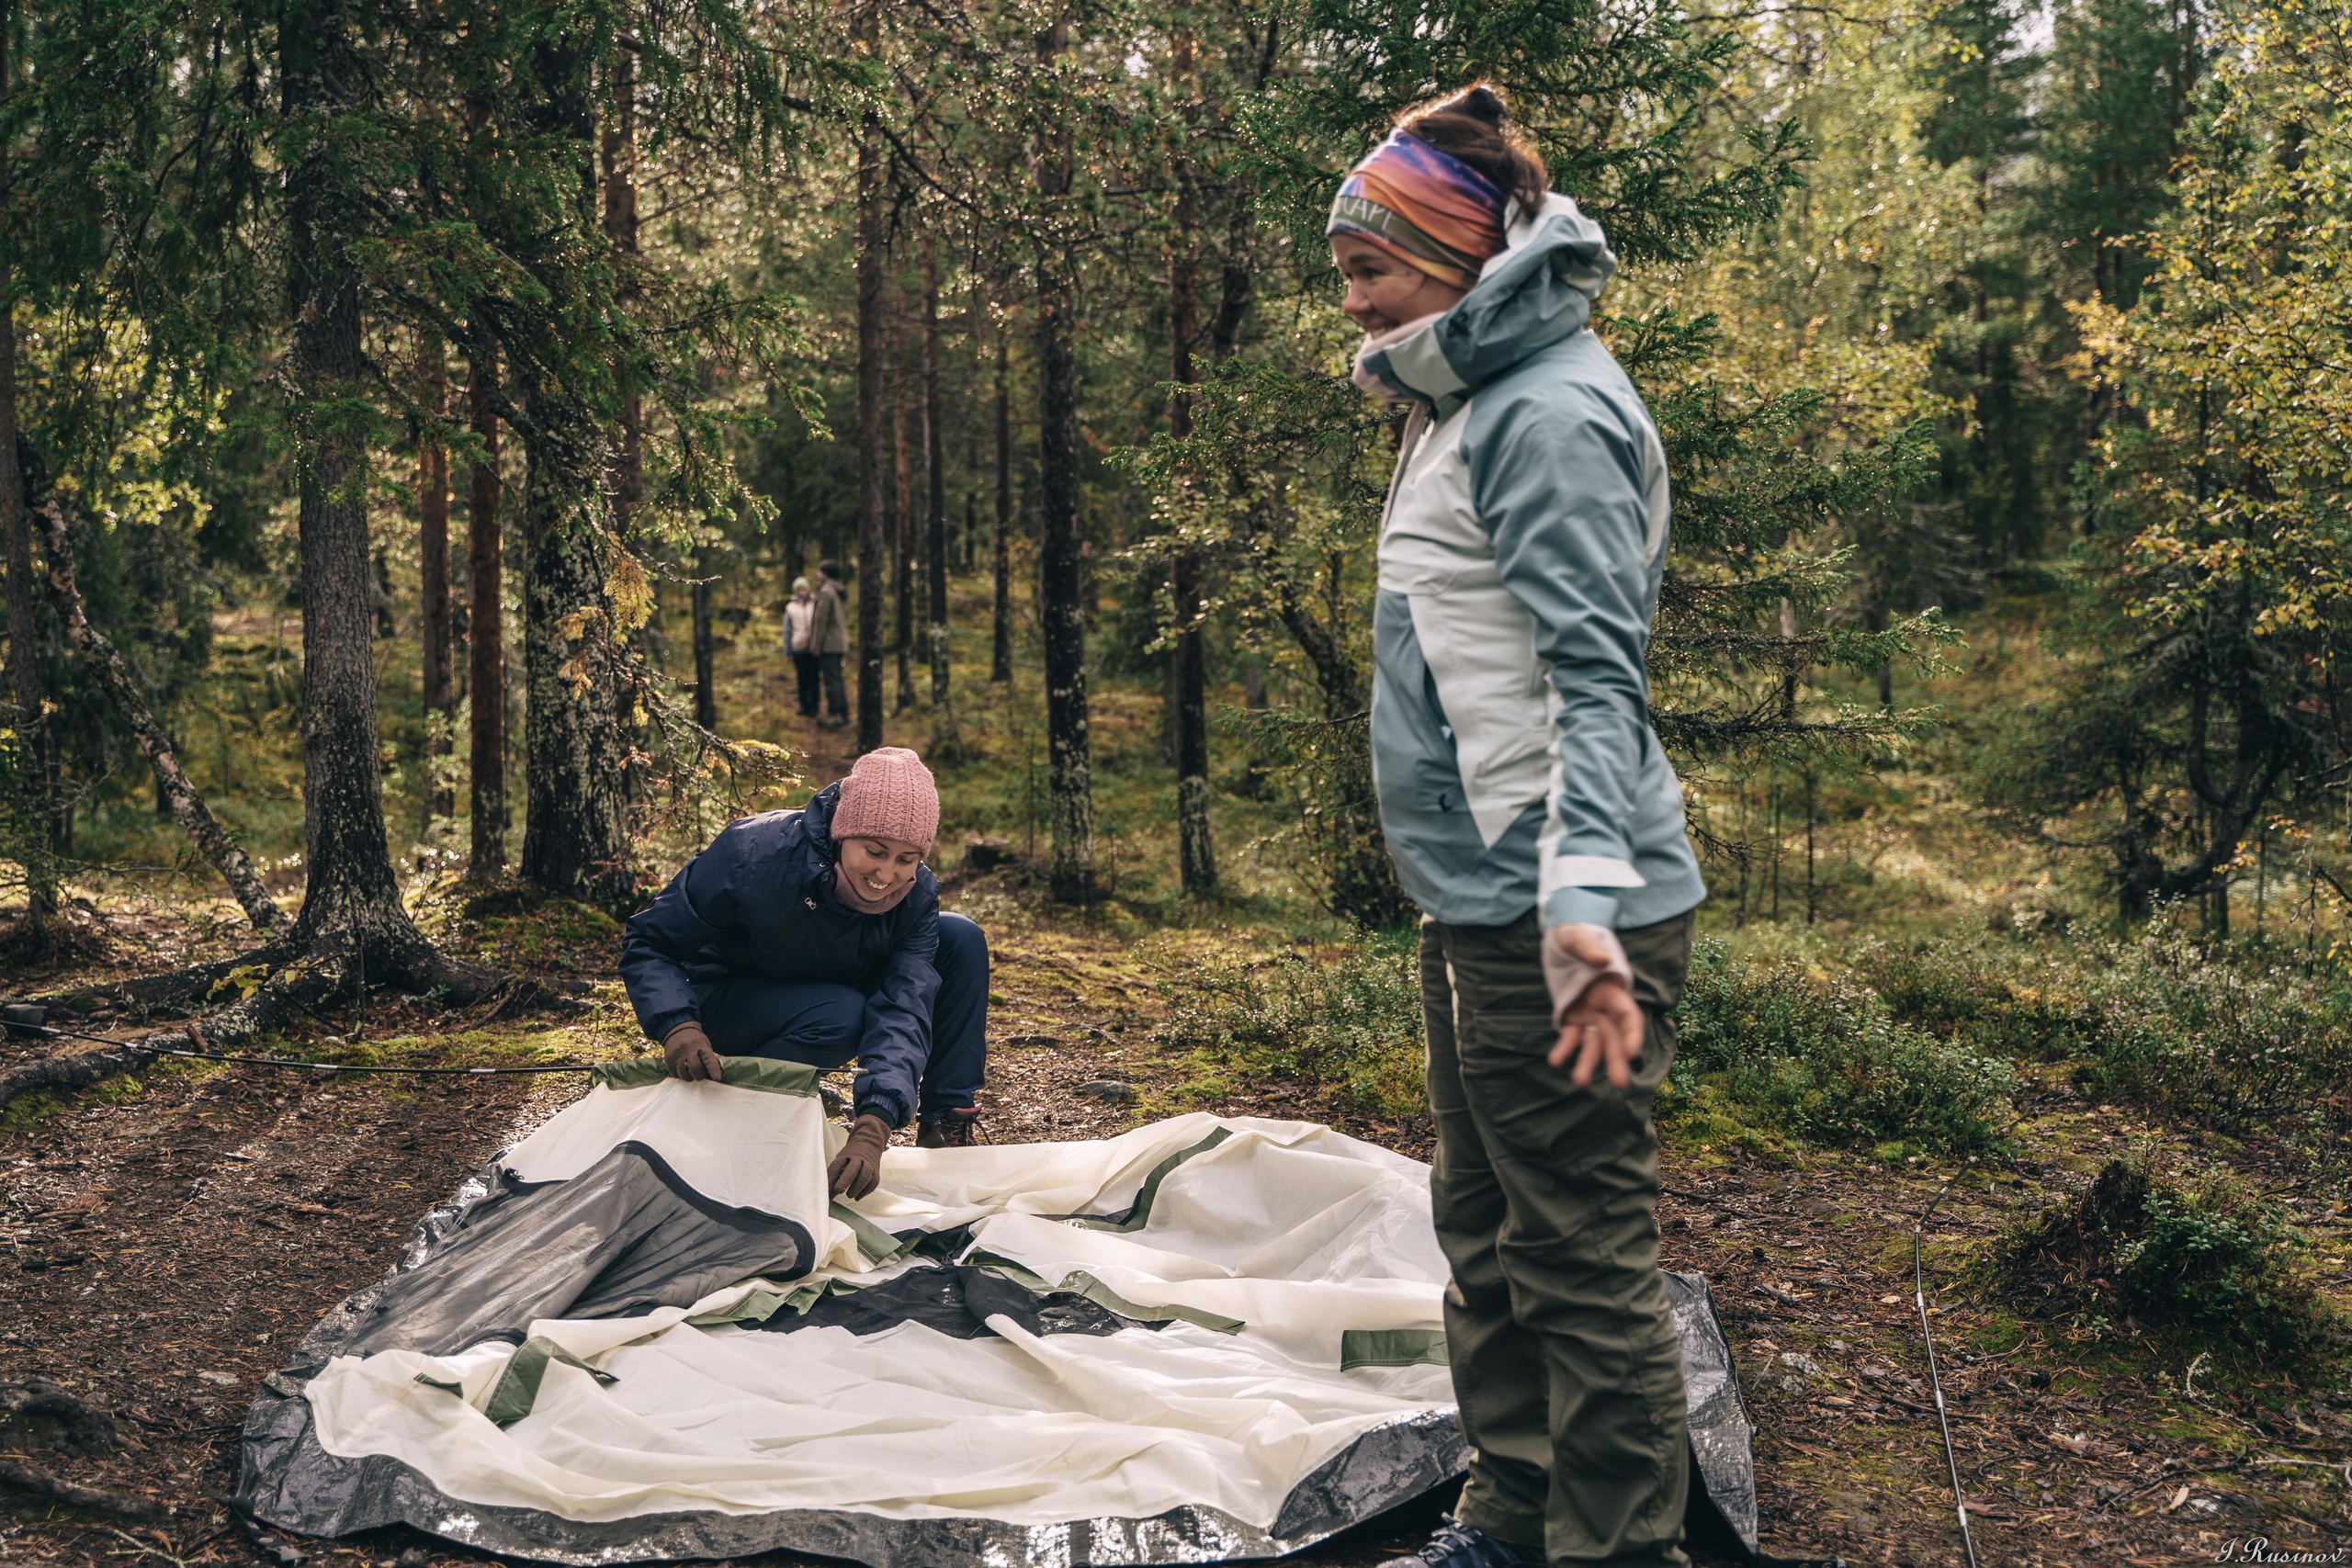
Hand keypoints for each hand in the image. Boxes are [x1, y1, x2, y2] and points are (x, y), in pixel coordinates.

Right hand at [662, 1022, 722, 1081]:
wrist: (677, 1030)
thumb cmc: (695, 1041)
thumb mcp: (704, 1044)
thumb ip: (707, 1058)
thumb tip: (712, 1075)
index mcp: (701, 1046)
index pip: (709, 1059)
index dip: (714, 1070)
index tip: (717, 1078)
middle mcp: (688, 1049)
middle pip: (695, 1068)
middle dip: (700, 1076)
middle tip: (700, 1075)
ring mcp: (677, 1055)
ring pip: (684, 1074)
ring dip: (689, 1077)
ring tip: (691, 1072)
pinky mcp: (668, 1060)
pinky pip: (675, 1074)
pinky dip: (680, 1075)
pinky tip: (682, 1071)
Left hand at [827, 1114, 891, 1199]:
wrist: (869, 1143)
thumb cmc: (850, 1157)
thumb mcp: (840, 1161)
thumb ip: (834, 1175)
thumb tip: (827, 1193)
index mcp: (845, 1155)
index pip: (837, 1165)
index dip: (832, 1177)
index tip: (827, 1190)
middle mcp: (858, 1158)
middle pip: (853, 1168)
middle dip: (846, 1179)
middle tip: (838, 1190)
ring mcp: (868, 1164)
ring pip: (865, 1174)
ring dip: (857, 1186)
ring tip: (849, 1196)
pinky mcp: (876, 1171)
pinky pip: (873, 1181)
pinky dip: (865, 1191)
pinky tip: (857, 1197)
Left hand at [1544, 926, 1643, 1088]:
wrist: (1561, 939)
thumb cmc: (1573, 933)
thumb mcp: (1576, 936)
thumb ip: (1588, 948)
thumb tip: (1602, 961)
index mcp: (1612, 989)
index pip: (1628, 1016)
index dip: (1632, 1035)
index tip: (1631, 1054)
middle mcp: (1605, 1006)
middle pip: (1614, 1037)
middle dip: (1616, 1059)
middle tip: (1619, 1085)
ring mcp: (1589, 1013)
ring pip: (1594, 1043)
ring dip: (1589, 1062)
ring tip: (1580, 1082)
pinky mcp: (1572, 1017)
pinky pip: (1571, 1037)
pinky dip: (1564, 1049)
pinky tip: (1555, 1061)